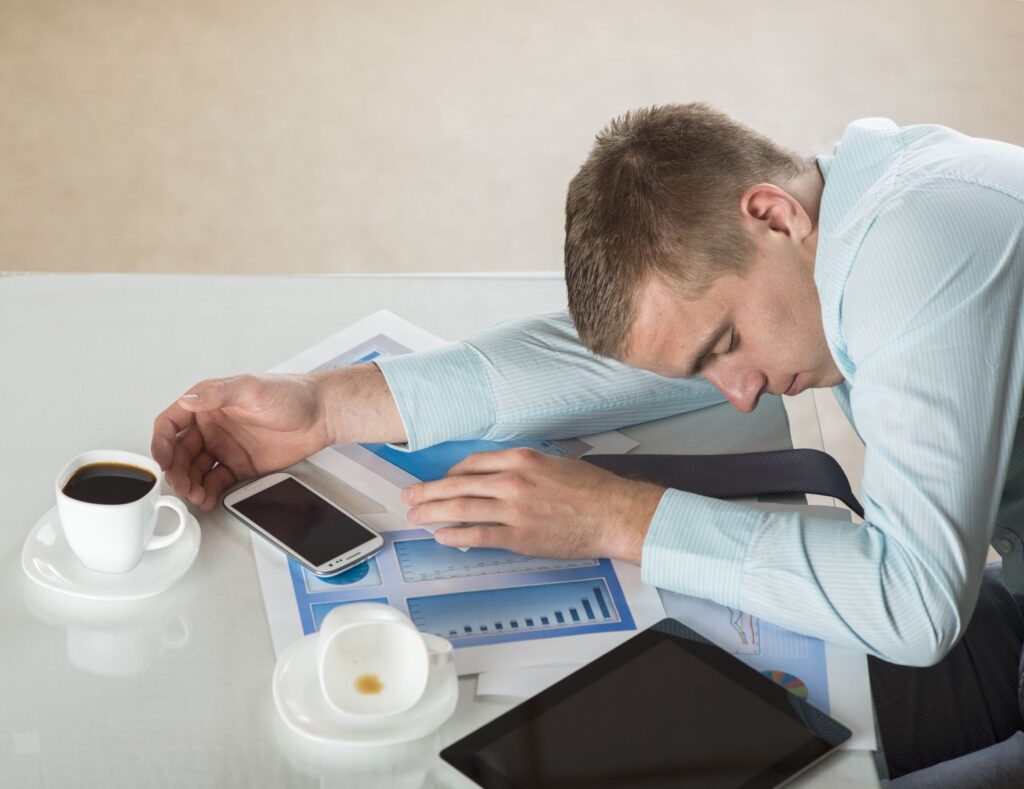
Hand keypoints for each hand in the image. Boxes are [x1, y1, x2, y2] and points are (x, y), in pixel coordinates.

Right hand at [151, 373, 331, 510]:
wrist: (322, 415)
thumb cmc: (290, 394)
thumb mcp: (252, 388)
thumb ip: (218, 394)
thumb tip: (188, 400)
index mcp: (208, 404)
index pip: (172, 423)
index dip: (161, 442)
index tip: (161, 461)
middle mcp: (212, 426)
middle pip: (180, 452)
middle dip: (176, 471)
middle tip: (181, 486)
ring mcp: (225, 447)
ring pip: (196, 470)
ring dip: (190, 484)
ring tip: (195, 495)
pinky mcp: (240, 466)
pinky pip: (216, 482)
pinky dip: (208, 492)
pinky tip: (207, 499)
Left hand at [402, 448, 664, 561]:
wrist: (613, 513)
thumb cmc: (591, 489)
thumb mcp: (554, 462)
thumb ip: (523, 466)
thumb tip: (497, 475)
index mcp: (521, 459)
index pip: (472, 463)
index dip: (450, 473)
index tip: (440, 480)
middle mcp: (513, 481)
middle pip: (458, 485)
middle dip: (428, 491)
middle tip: (410, 495)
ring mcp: (514, 509)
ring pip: (461, 509)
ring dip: (432, 512)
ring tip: (416, 515)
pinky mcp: (519, 536)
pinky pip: (478, 535)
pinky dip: (455, 535)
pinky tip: (441, 536)